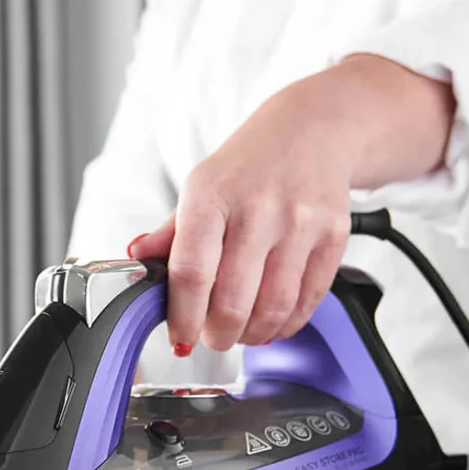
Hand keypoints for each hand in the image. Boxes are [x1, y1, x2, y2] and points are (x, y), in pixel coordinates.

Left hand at [127, 55, 455, 354]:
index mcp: (212, 196)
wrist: (312, 131)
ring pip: (273, 306)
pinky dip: (286, 323)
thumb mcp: (199, 188)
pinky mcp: (334, 236)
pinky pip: (308, 300)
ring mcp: (300, 222)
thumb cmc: (247, 167)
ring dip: (252, 334)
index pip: (192, 272)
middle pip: (234, 299)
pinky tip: (271, 322)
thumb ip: (168, 233)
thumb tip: (135, 262)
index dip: (183, 316)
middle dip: (218, 334)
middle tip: (211, 338)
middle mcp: (258, 208)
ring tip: (240, 333)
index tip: (180, 337)